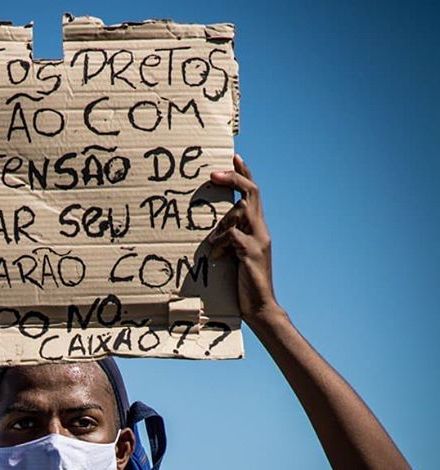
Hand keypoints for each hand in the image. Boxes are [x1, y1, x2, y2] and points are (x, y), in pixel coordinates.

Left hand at [208, 155, 278, 321]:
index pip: (253, 194)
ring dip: (222, 223)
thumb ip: (230, 240)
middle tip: (212, 175)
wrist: (259, 307)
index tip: (234, 157)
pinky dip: (220, 243)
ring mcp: (259, 241)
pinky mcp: (252, 254)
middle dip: (233, 179)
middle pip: (251, 193)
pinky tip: (215, 256)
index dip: (244, 174)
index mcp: (258, 228)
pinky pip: (234, 236)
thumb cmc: (243, 284)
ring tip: (212, 242)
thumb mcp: (236, 256)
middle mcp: (262, 230)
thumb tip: (213, 232)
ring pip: (242, 211)